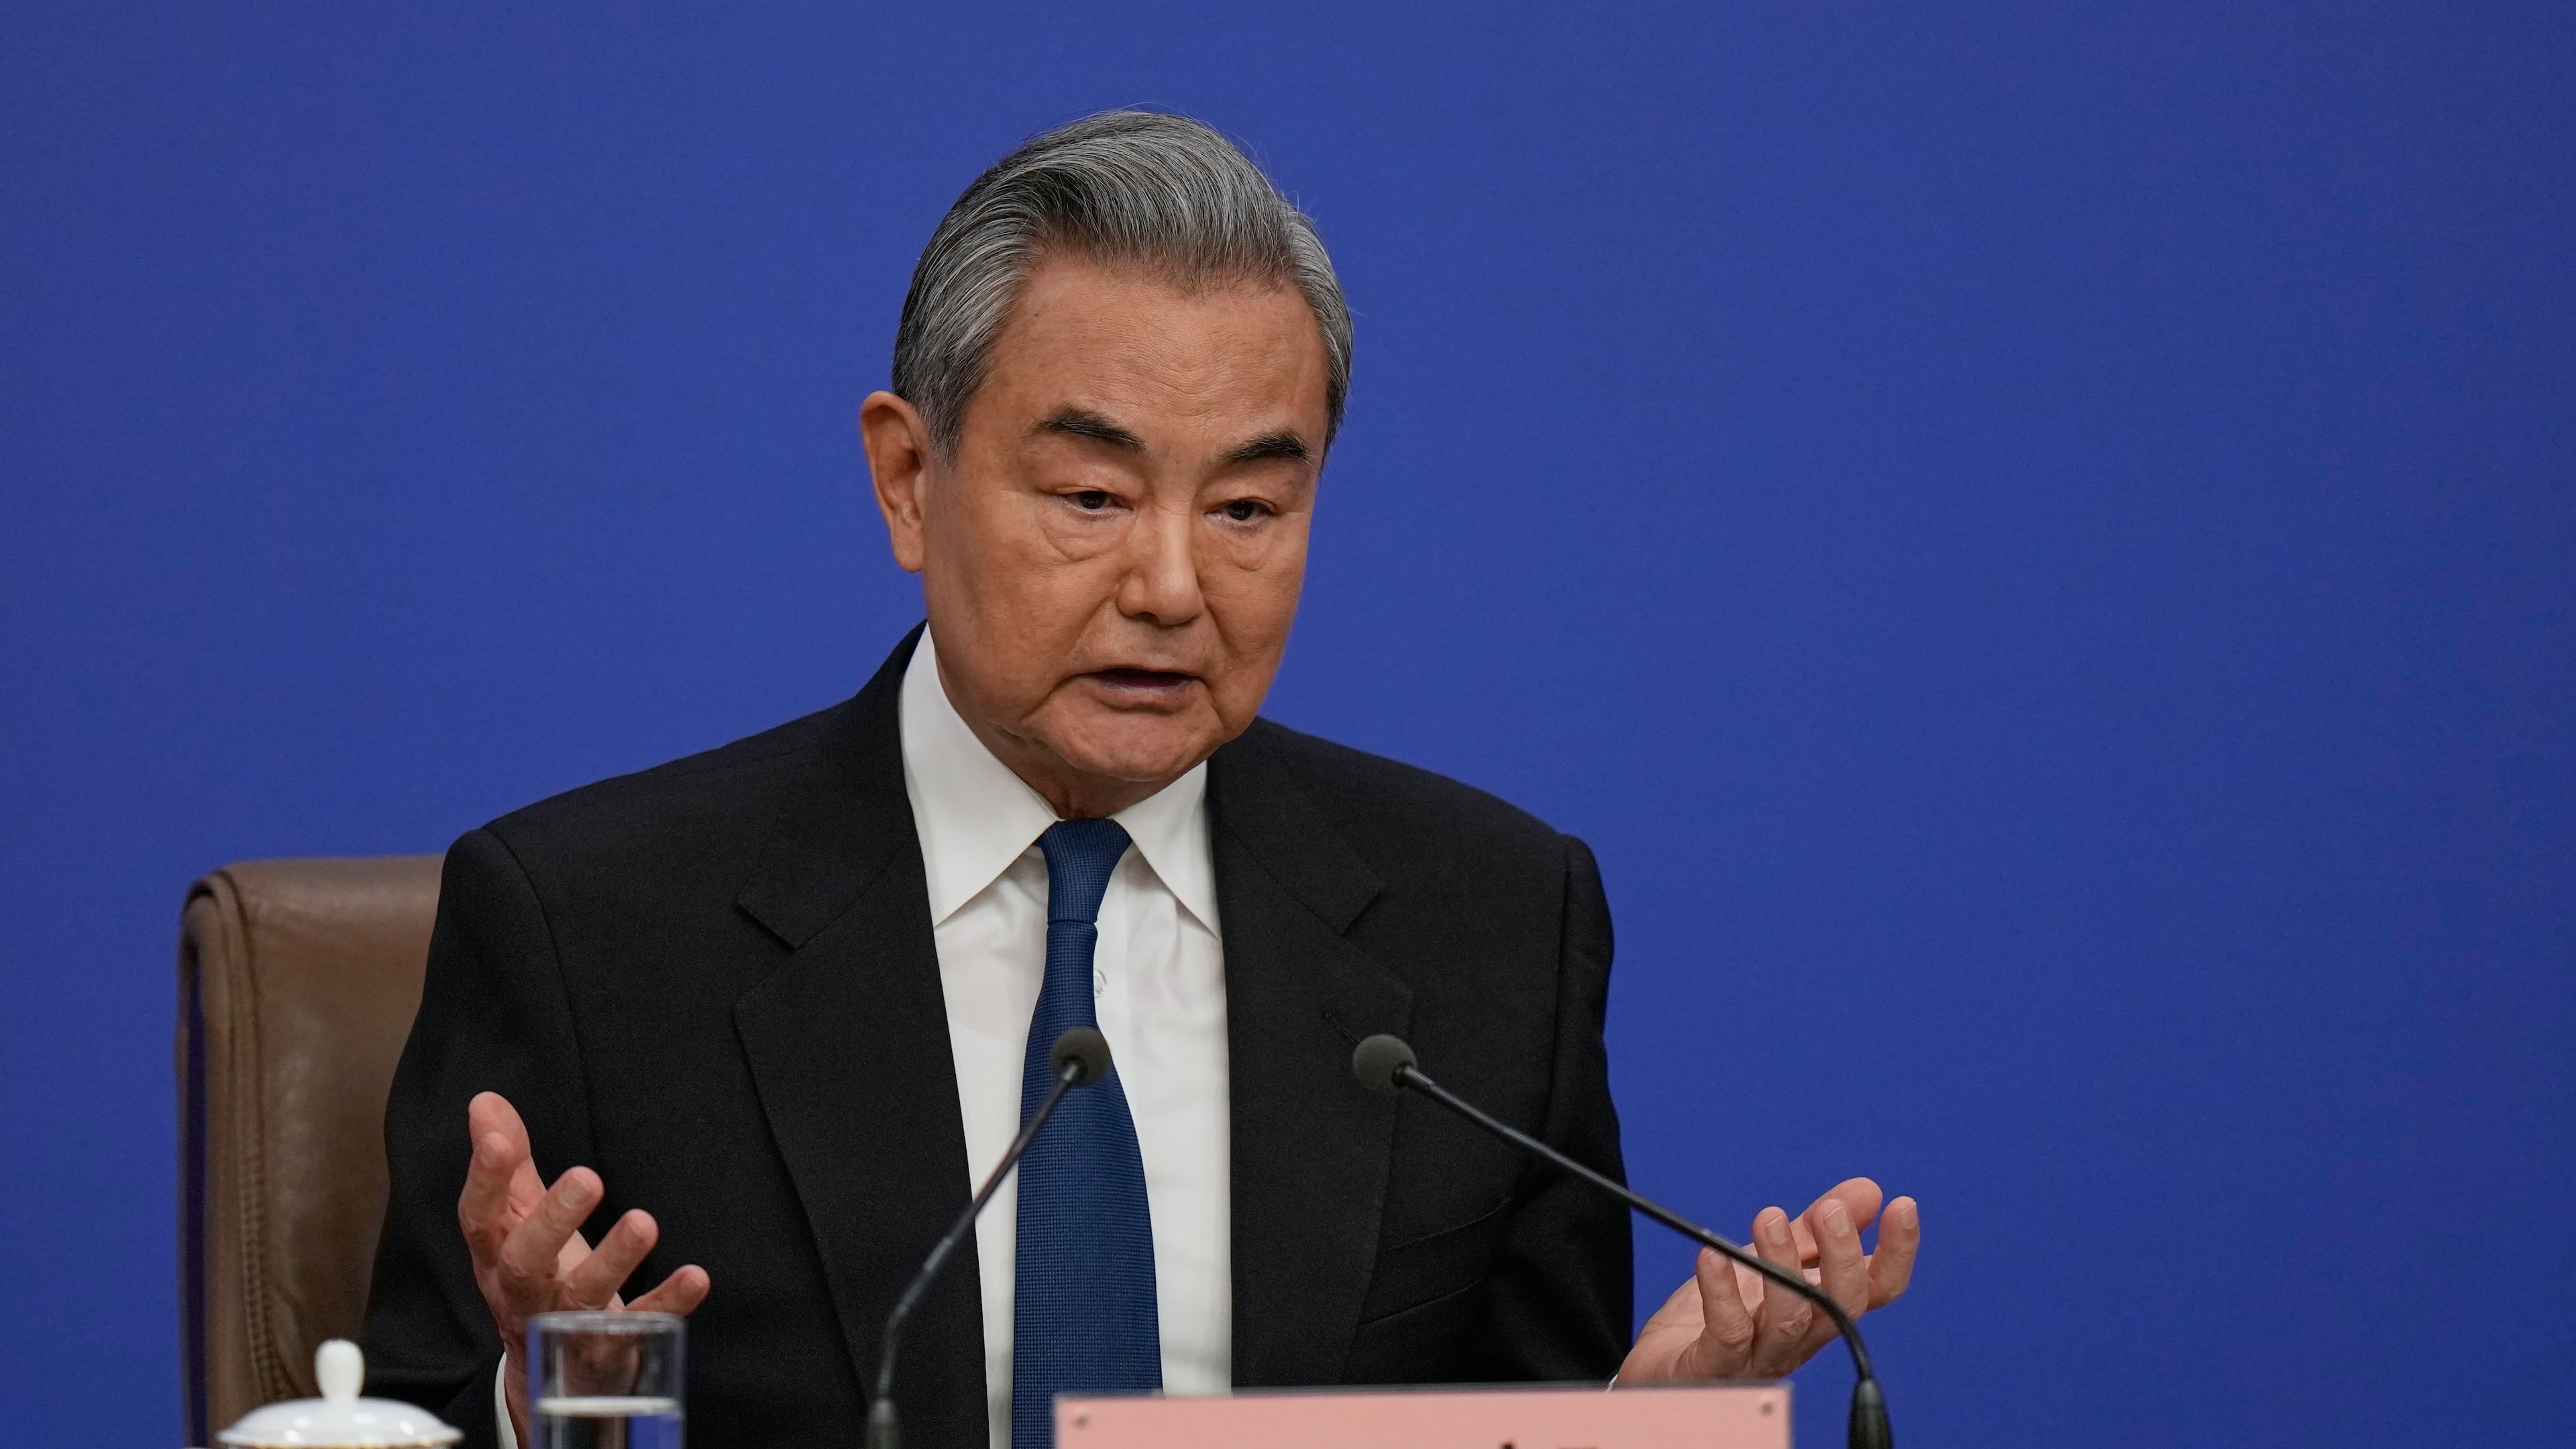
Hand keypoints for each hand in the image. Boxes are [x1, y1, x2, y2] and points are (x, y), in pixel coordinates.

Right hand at [457, 1092, 710, 1442]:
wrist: (554, 1371)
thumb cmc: (537, 1279)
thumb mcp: (517, 1223)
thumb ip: (509, 1165)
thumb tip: (485, 1102)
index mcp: (497, 1257)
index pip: (479, 1219)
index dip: (484, 1181)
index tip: (499, 1140)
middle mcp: (524, 1294)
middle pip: (526, 1263)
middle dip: (553, 1220)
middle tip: (587, 1178)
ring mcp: (566, 1325)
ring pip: (581, 1297)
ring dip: (612, 1260)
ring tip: (643, 1223)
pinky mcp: (611, 1348)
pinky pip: (640, 1327)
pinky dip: (667, 1302)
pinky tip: (696, 1276)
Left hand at [1618, 1177, 1917, 1383]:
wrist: (1665, 1366)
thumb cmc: (1725, 1314)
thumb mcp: (1771, 1260)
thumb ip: (1815, 1229)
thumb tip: (1868, 1191)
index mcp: (1818, 1311)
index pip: (1874, 1290)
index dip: (1896, 1253)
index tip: (1902, 1206)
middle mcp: (1798, 1339)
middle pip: (1841, 1308)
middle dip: (1842, 1257)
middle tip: (1831, 1211)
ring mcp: (1759, 1357)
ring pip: (1789, 1320)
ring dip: (1783, 1265)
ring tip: (1770, 1218)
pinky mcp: (1713, 1368)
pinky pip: (1727, 1334)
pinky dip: (1721, 1293)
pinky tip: (1712, 1256)